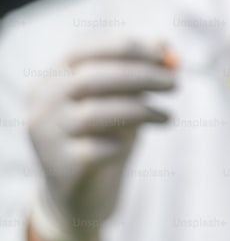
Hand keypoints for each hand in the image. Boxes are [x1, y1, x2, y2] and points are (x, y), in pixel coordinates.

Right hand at [26, 38, 174, 240]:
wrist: (80, 196)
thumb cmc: (105, 138)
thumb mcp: (124, 101)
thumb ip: (139, 72)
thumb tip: (166, 43)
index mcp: (53, 77)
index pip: (88, 50)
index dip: (130, 50)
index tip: (166, 57)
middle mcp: (42, 102)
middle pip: (94, 78)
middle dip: (141, 76)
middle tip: (176, 84)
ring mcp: (46, 134)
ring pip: (97, 112)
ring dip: (141, 110)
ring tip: (168, 116)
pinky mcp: (61, 165)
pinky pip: (100, 148)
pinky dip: (123, 144)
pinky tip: (130, 147)